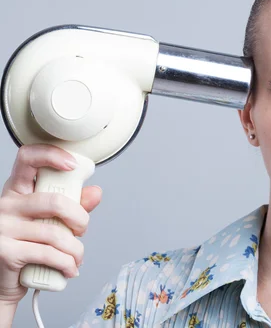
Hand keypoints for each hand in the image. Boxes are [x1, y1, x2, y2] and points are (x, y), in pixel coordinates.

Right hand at [0, 144, 101, 303]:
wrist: (3, 282)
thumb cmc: (27, 246)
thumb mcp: (48, 221)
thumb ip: (72, 206)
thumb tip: (95, 192)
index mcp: (16, 191)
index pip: (27, 158)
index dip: (51, 155)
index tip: (72, 165)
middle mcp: (5, 205)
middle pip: (54, 201)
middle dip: (79, 218)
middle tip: (81, 229)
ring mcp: (2, 228)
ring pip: (55, 232)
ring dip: (75, 249)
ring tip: (76, 256)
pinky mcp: (5, 252)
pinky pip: (49, 254)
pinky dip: (67, 263)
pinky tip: (69, 268)